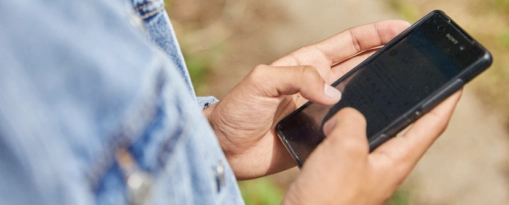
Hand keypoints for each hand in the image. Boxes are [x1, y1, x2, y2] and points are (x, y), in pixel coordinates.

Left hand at [205, 20, 410, 178]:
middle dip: (389, 59)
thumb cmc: (236, 110)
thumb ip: (296, 78)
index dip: (376, 34)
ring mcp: (321, 108)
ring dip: (381, 91)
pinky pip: (348, 124)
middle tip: (417, 59)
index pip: (349, 43)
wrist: (226, 148)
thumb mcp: (261, 82)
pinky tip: (382, 124)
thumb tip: (333, 93)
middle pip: (362, 66)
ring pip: (359, 95)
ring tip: (408, 90)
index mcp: (307, 63)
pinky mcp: (320, 132)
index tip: (402, 29)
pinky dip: (364, 122)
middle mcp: (318, 83)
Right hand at [282, 91, 461, 204]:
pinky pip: (348, 142)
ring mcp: (363, 170)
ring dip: (370, 114)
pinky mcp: (342, 172)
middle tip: (409, 81)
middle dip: (408, 104)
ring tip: (365, 94)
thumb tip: (344, 116)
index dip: (444, 103)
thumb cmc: (329, 195)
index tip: (455, 84)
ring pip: (372, 133)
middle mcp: (383, 165)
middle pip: (404, 128)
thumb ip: (352, 120)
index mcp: (396, 161)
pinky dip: (344, 127)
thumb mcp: (346, 148)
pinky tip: (330, 122)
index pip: (431, 126)